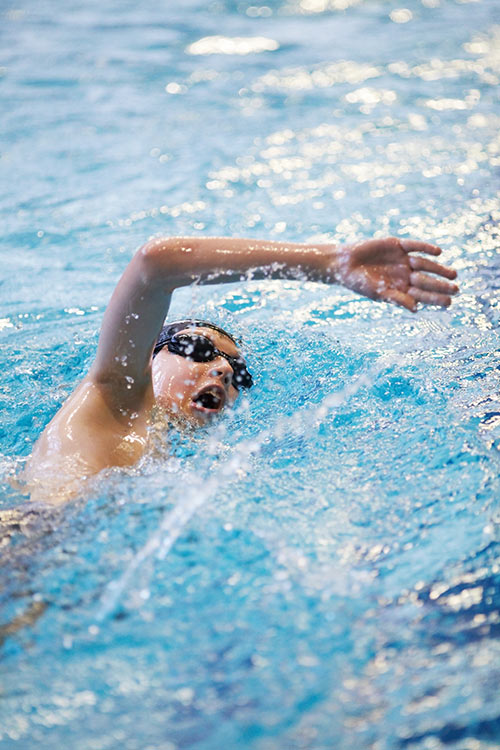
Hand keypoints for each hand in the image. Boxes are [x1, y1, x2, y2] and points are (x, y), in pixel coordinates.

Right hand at [334, 237, 457, 311]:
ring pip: (425, 264)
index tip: (449, 303)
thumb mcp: (378, 293)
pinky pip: (415, 246)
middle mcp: (405, 274)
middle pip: (427, 280)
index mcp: (401, 289)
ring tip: (453, 274)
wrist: (344, 264)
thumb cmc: (359, 283)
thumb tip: (416, 309)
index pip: (422, 295)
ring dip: (439, 268)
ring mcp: (403, 259)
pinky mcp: (397, 245)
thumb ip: (397, 299)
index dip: (435, 299)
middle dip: (441, 285)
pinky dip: (426, 248)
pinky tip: (438, 252)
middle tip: (456, 289)